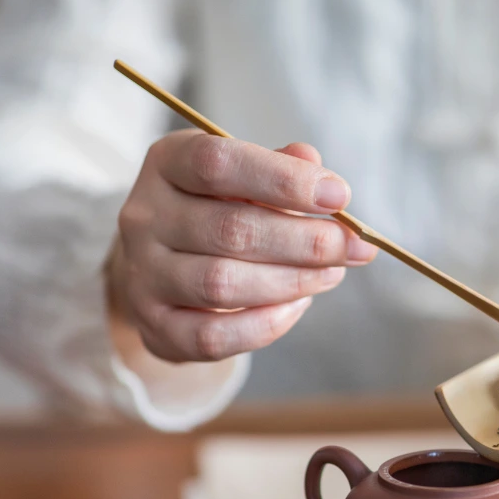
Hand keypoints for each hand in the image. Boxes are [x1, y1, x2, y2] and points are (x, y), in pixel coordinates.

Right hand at [107, 130, 375, 361]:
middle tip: (353, 247)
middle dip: (306, 241)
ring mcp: (144, 275)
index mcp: (167, 163)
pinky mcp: (155, 327)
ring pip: (223, 285)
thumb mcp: (244, 176)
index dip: (284, 180)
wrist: (165, 265)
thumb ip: (279, 168)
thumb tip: (313, 162)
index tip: (339, 195)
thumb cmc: (218, 209)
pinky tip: (297, 305)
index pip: (218, 163)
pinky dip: (265, 325)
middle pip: (231, 230)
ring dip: (292, 281)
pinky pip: (213, 336)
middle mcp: (144, 217)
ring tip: (332, 273)